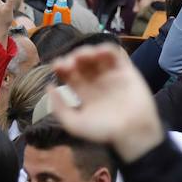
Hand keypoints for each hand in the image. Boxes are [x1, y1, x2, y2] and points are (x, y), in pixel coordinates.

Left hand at [48, 44, 162, 162]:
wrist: (132, 132)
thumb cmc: (104, 131)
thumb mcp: (74, 124)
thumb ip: (60, 108)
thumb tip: (49, 86)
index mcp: (84, 92)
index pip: (69, 73)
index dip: (62, 66)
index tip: (58, 67)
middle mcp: (96, 81)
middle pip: (81, 62)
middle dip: (73, 58)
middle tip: (71, 63)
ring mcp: (111, 75)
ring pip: (96, 55)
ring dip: (87, 51)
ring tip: (83, 56)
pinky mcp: (126, 70)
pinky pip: (116, 54)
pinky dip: (106, 49)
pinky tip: (99, 53)